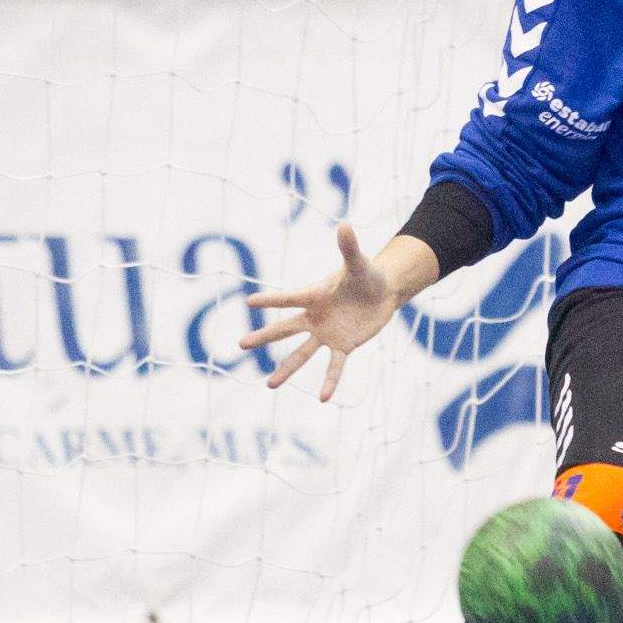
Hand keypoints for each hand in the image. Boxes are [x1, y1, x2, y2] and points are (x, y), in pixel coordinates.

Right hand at [239, 223, 414, 399]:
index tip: (248, 302)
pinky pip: (334, 366)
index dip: (271, 300)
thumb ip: (349, 247)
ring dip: (286, 369)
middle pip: (285, 329)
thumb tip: (345, 224)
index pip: (289, 298)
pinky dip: (329, 381)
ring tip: (269, 385)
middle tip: (241, 345)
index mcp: (314, 295)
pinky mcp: (343, 345)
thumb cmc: (365, 274)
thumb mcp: (358, 263)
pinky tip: (323, 398)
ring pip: (302, 353)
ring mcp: (326, 333)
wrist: (382, 292)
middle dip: (264, 337)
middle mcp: (315, 317)